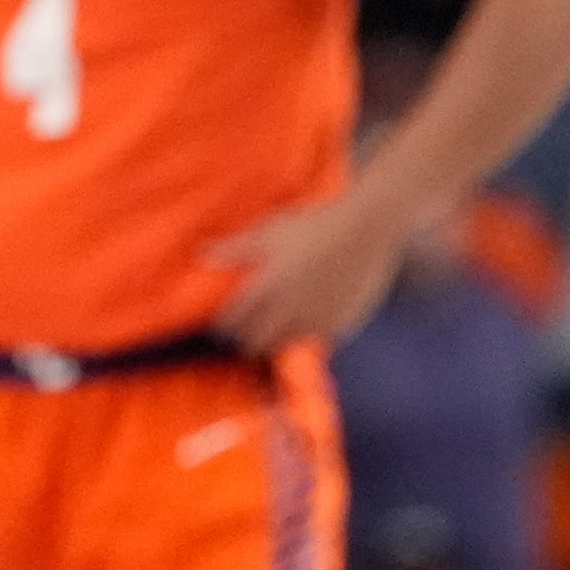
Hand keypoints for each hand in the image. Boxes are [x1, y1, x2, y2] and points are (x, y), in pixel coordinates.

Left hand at [205, 193, 411, 353]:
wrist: (367, 229)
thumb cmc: (314, 225)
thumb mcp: (270, 233)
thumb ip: (235, 248)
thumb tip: (202, 256)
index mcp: (268, 287)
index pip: (234, 321)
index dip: (224, 326)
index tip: (221, 324)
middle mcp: (291, 310)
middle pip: (258, 342)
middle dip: (246, 340)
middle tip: (243, 333)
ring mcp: (317, 321)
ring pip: (286, 344)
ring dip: (275, 340)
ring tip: (271, 329)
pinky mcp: (341, 325)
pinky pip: (316, 340)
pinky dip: (305, 334)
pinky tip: (303, 322)